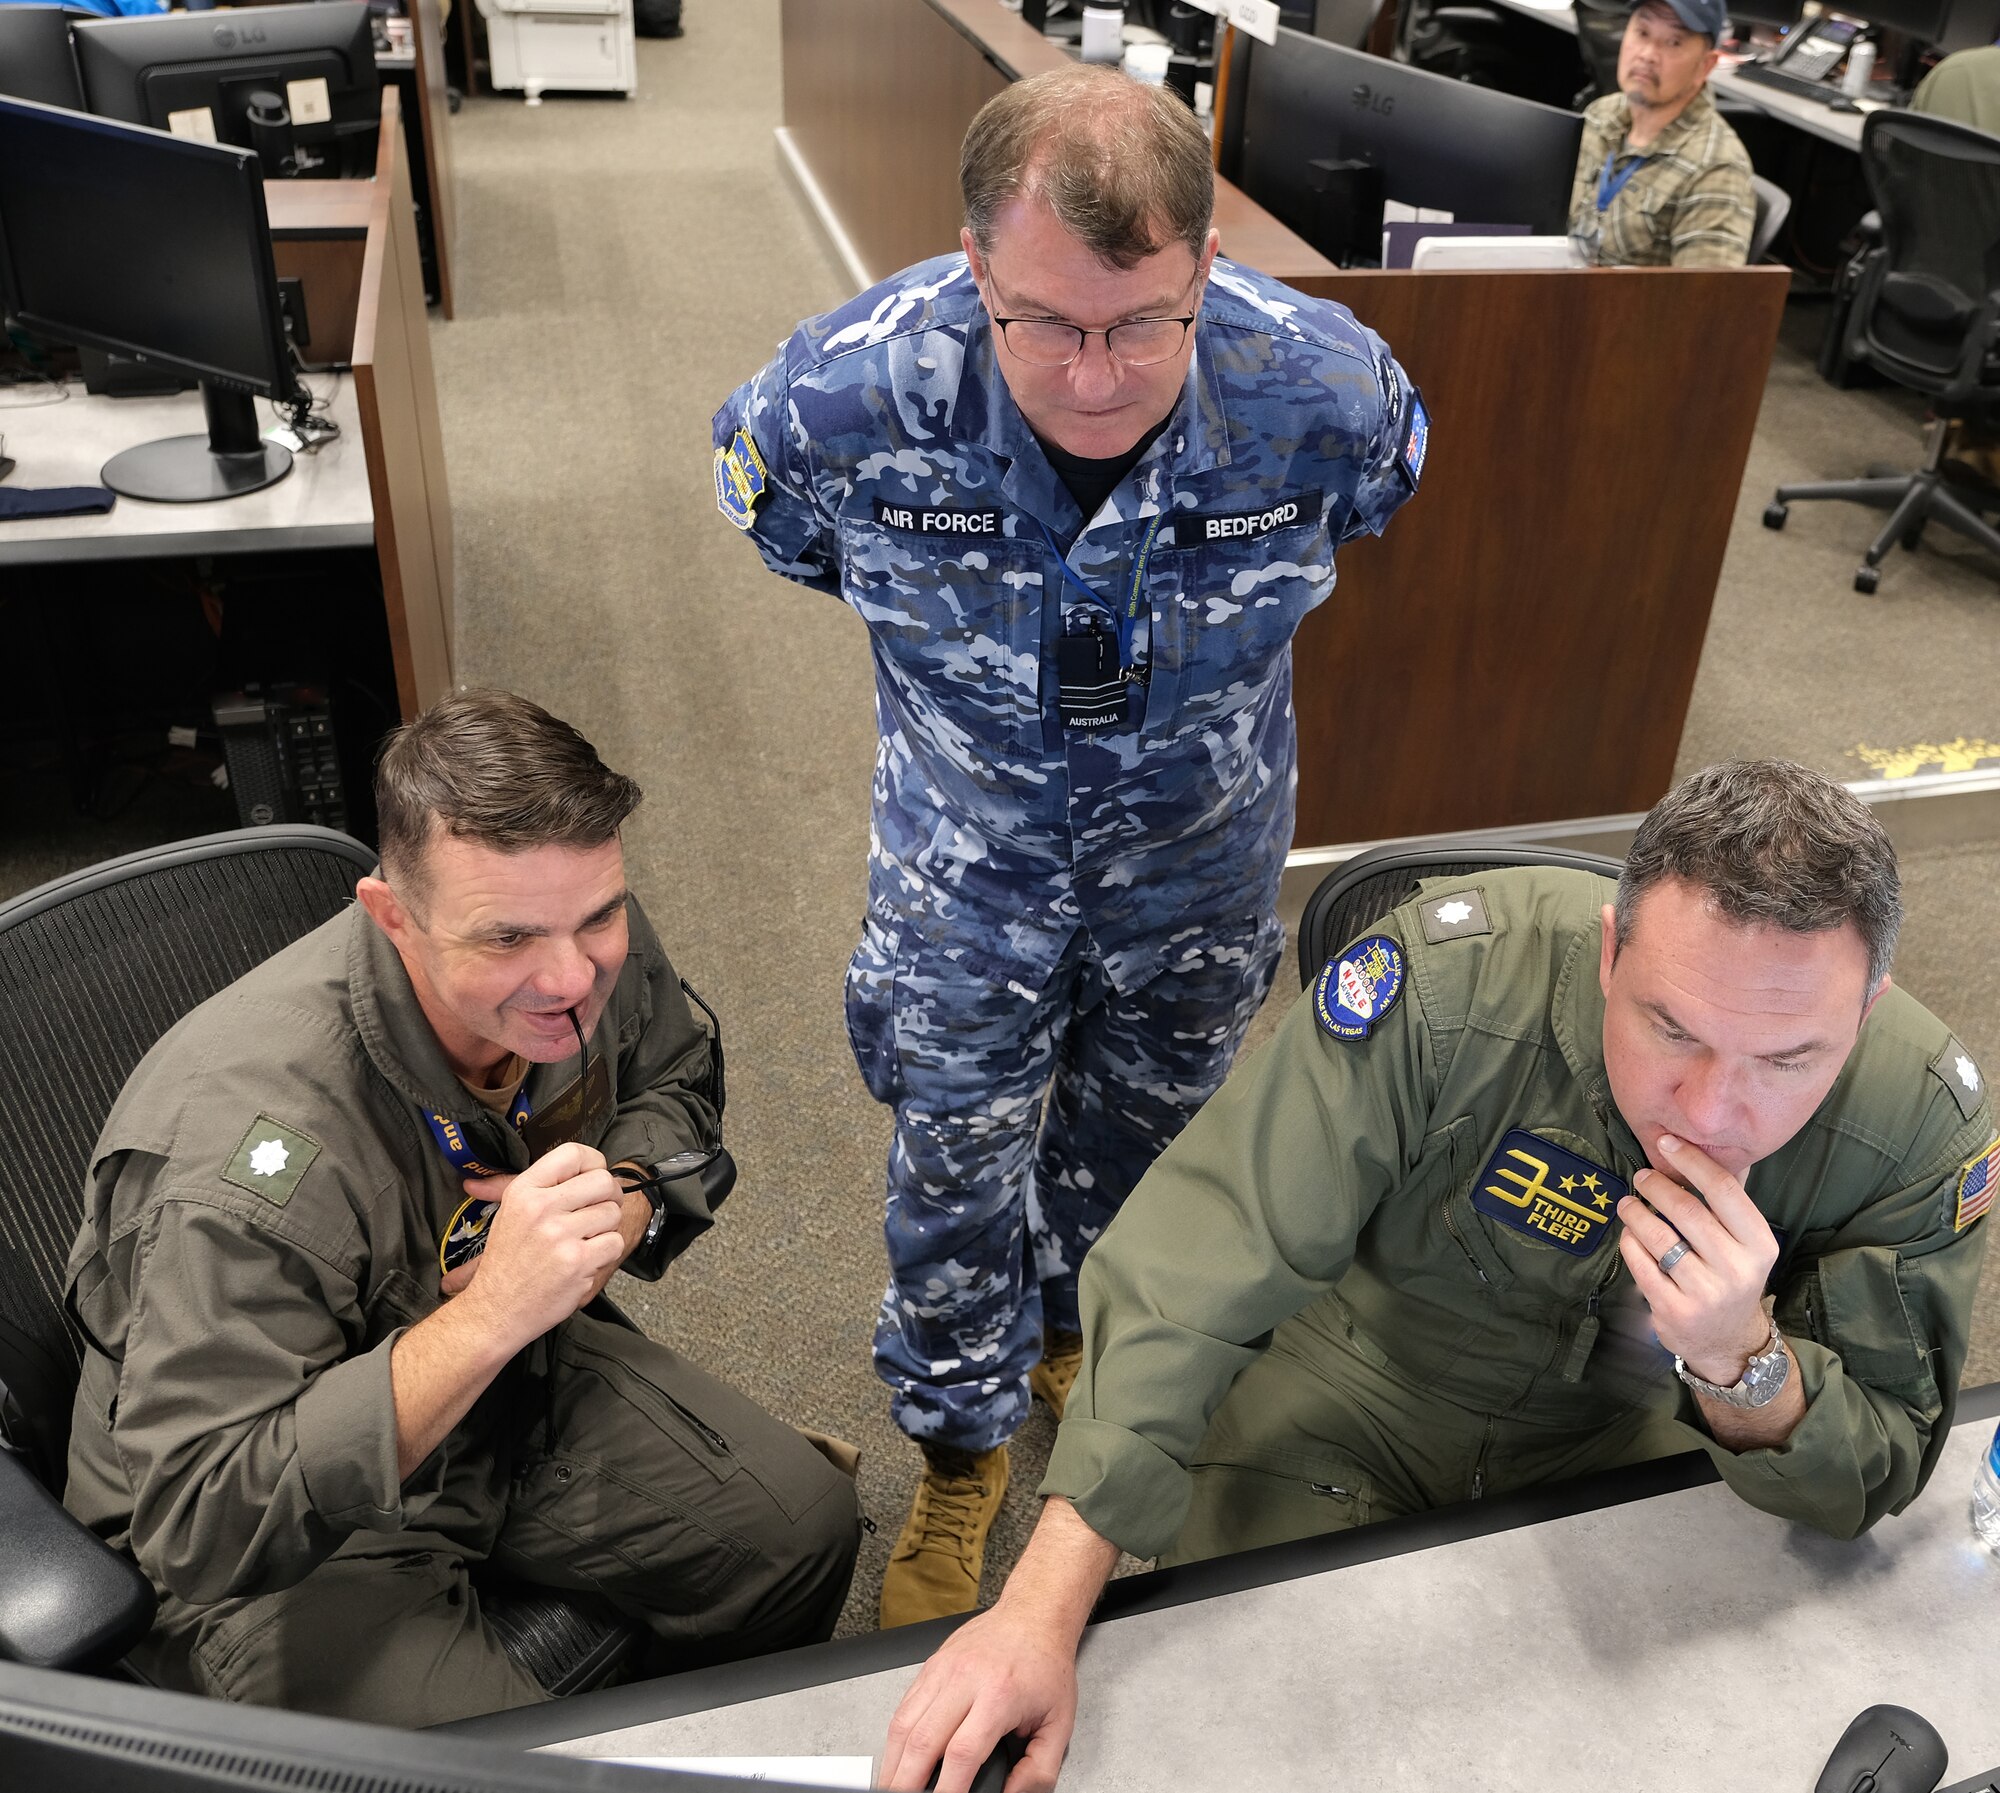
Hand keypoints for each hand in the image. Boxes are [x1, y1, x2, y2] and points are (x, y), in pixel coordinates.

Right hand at [450, 1142, 627, 1351]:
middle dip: (608, 1197)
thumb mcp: (504, 1219)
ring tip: (583, 1242)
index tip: (592, 1178)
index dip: (592, 1163)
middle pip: (603, 1181)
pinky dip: (605, 1254)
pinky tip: (584, 1261)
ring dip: (606, 1229)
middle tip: (596, 1213)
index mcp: (524, 1192)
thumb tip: (475, 1182)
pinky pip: (614, 1242)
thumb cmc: (505, 1263)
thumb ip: (505, 1193)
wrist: (496, 1311)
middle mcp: (541, 1208)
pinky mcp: (578, 1261)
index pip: (572, 1154)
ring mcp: (560, 1235)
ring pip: (613, 1213)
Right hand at [880, 1600, 1076, 1792]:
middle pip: (922, 1741)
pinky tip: (898, 1756)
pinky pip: (904, 1705)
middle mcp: (965, 1679)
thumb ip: (1038, 1770)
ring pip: (904, 1723)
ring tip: (893, 1786)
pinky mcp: (931, 1665)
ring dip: (894, 1762)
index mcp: (999, 1695)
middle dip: (907, 1781)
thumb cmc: (1046, 1666)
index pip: (962, 1753)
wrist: (1034, 1615)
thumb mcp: (1059, 1723)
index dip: (947, 1789)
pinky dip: (896, 1737)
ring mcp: (943, 1669)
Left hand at [1617, 1133, 1778, 1383]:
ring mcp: (1705, 1292)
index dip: (1692, 1161)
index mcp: (1759, 1244)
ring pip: (1659, 1237)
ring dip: (1636, 1212)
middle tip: (1641, 1176)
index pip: (1725, 1190)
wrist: (1728, 1341)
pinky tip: (1629, 1232)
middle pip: (1688, 1210)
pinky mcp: (1675, 1310)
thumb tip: (1711, 1147)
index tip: (1667, 1142)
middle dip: (1657, 1186)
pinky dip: (1630, 1241)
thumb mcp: (1746, 1244)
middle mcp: (1738, 1268)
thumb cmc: (1732, 1277)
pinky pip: (1641, 1263)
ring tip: (1628, 1202)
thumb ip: (1729, 1201)